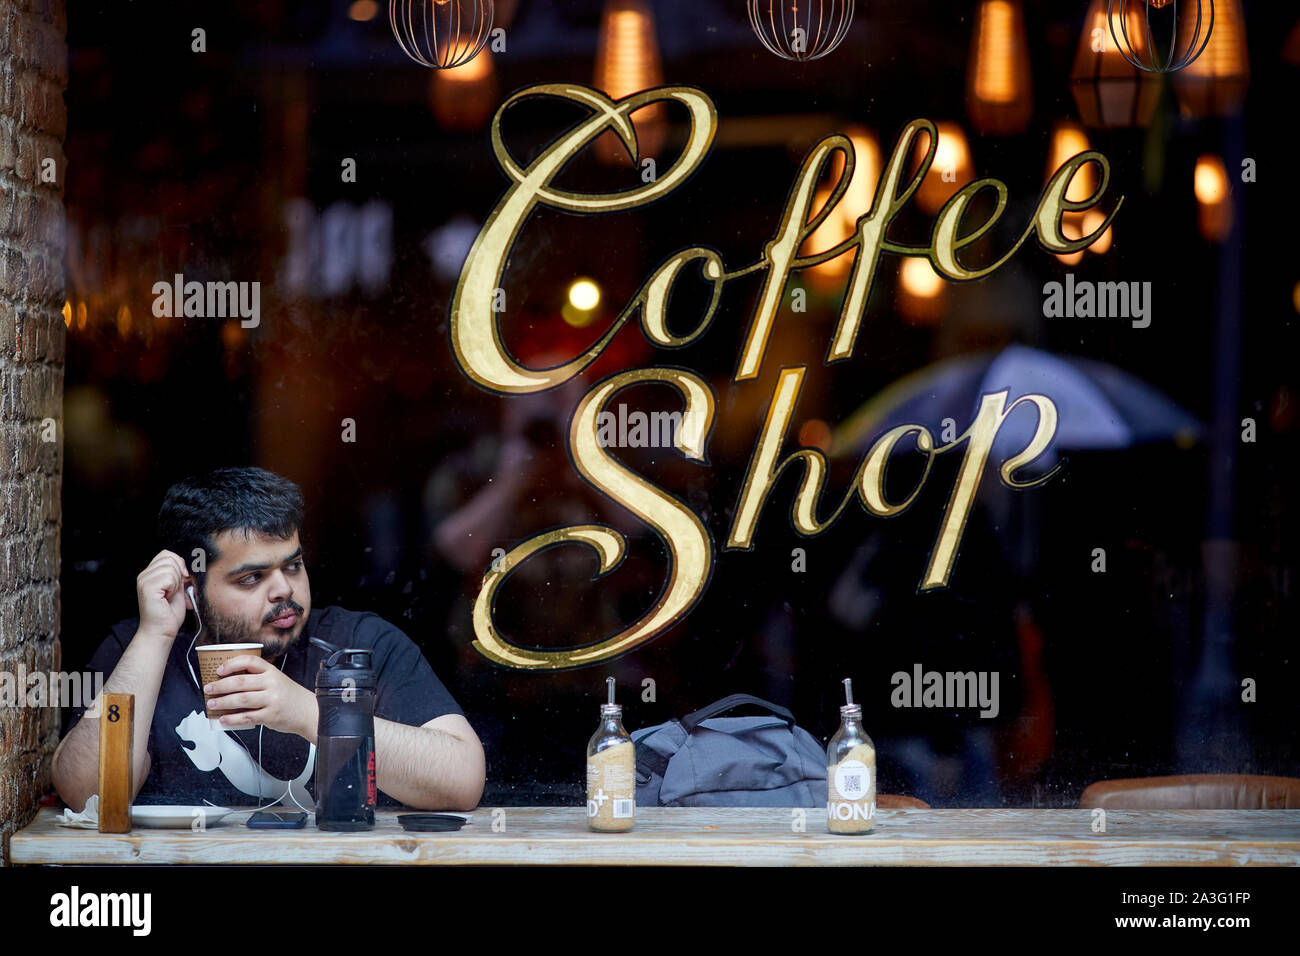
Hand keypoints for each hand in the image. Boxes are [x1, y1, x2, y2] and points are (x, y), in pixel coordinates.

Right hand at [135, 550, 191, 641]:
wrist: (161, 631)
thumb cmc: (169, 614)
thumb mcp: (177, 588)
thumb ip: (179, 574)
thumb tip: (188, 564)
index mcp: (150, 574)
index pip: (167, 554)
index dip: (179, 563)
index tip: (184, 578)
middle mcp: (144, 575)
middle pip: (170, 558)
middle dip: (179, 573)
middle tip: (176, 590)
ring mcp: (144, 581)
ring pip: (170, 567)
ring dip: (177, 582)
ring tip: (170, 595)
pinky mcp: (147, 588)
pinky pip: (168, 577)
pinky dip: (174, 587)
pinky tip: (168, 597)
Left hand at [204, 656, 318, 740]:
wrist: (308, 711)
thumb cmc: (289, 696)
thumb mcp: (277, 680)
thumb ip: (257, 679)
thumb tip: (228, 682)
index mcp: (272, 671)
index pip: (250, 661)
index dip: (232, 663)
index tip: (219, 670)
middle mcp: (272, 683)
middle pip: (241, 681)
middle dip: (220, 685)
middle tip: (209, 689)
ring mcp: (272, 699)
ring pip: (241, 699)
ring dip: (223, 702)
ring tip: (212, 703)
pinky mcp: (270, 715)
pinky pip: (247, 717)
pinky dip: (232, 719)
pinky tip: (223, 719)